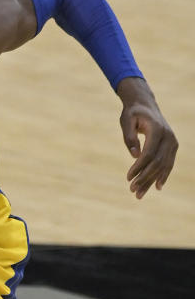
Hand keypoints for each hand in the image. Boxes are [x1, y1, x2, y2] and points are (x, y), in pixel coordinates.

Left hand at [117, 78, 177, 198]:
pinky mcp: (172, 146)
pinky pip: (168, 163)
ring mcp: (172, 142)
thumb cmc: (132, 113)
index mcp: (157, 130)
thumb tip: (134, 155)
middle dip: (145, 178)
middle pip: (157, 162)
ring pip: (164, 165)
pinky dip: (163, 175)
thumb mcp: (125, 121)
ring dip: (152, 181)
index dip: (139, 167)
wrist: (145, 105)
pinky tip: (157, 187)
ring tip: (139, 194)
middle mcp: (168, 137)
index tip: (128, 178)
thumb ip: (129, 137)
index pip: (149, 154)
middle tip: (132, 191)